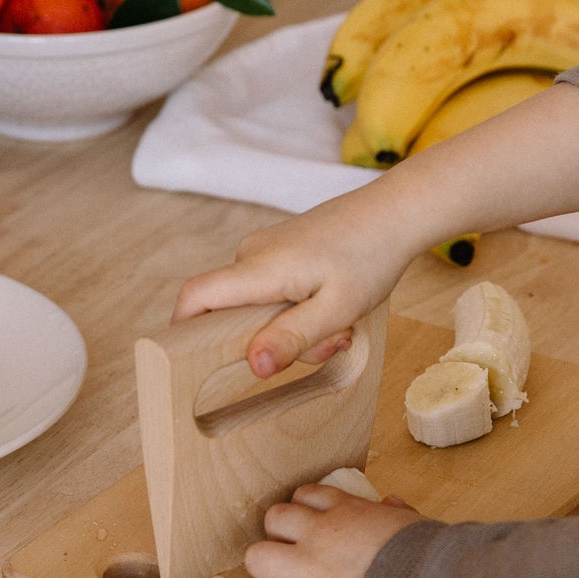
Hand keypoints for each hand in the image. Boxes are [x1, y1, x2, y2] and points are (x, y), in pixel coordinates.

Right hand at [174, 200, 410, 377]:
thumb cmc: (371, 255)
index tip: (191, 361)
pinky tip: (334, 305)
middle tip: (325, 341)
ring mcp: (265, 250)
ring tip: (340, 322)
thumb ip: (292, 338)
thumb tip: (254, 365)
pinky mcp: (279, 251)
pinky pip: (274, 291)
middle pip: (233, 313)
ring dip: (294, 327)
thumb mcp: (337, 309)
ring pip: (258, 306)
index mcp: (259, 268)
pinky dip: (300, 309)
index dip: (182, 329)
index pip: (196, 296)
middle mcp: (252, 255)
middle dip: (271, 341)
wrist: (396, 212)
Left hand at [246, 485, 420, 577]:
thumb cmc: (430, 556)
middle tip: (294, 552)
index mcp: (347, 511)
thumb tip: (392, 503)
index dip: (305, 509)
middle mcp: (321, 535)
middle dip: (279, 534)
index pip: (308, 495)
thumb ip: (398, 513)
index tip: (312, 523)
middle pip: (275, 517)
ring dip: (267, 570)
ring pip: (258, 558)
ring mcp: (310, 572)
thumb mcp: (416, 525)